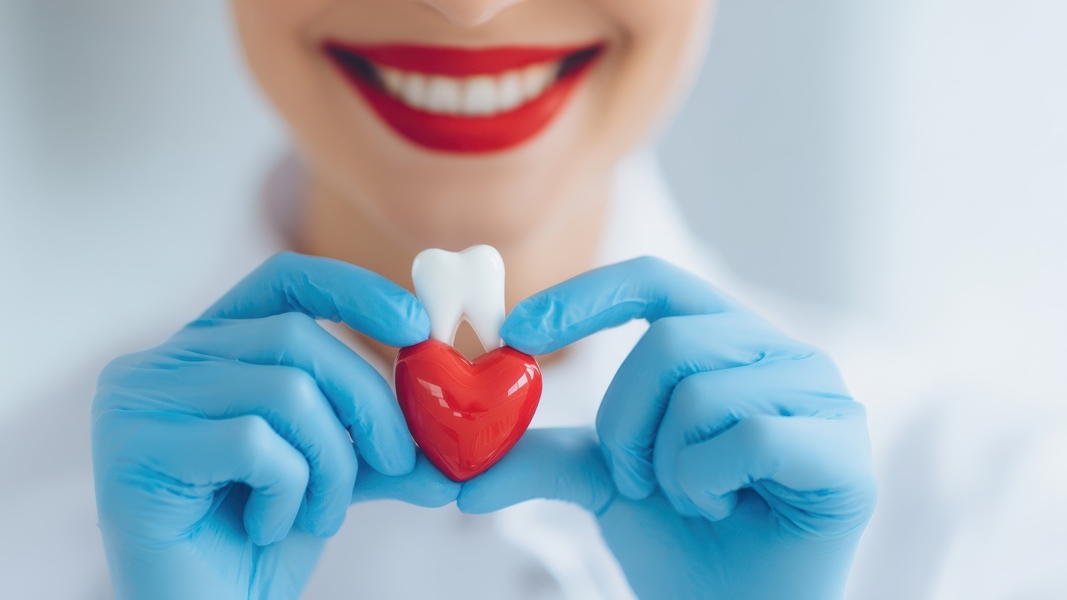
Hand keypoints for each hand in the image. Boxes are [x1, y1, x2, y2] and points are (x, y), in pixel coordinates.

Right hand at [92, 252, 458, 598]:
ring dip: (330, 462)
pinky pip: (253, 441)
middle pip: (295, 337)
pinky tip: (268, 526)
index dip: (352, 288)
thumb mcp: (330, 477)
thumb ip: (379, 447)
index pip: (281, 281)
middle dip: (368, 401)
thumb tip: (451, 453)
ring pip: (282, 391)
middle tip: (402, 462)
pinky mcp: (132, 448)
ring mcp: (136, 402)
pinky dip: (288, 490)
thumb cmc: (253, 546)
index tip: (415, 324)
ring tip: (320, 513)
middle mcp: (161, 363)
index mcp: (206, 351)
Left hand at [462, 257, 876, 598]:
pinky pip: (748, 437)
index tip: (516, 332)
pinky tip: (727, 509)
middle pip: (668, 340)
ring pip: (702, 392)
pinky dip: (710, 484)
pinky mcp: (846, 451)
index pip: (655, 280)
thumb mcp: (605, 484)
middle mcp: (782, 352)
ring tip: (694, 498)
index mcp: (727, 341)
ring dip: (669, 466)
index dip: (584, 295)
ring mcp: (823, 396)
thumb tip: (459, 477)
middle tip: (635, 479)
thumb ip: (544, 456)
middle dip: (624, 422)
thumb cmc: (686, 541)